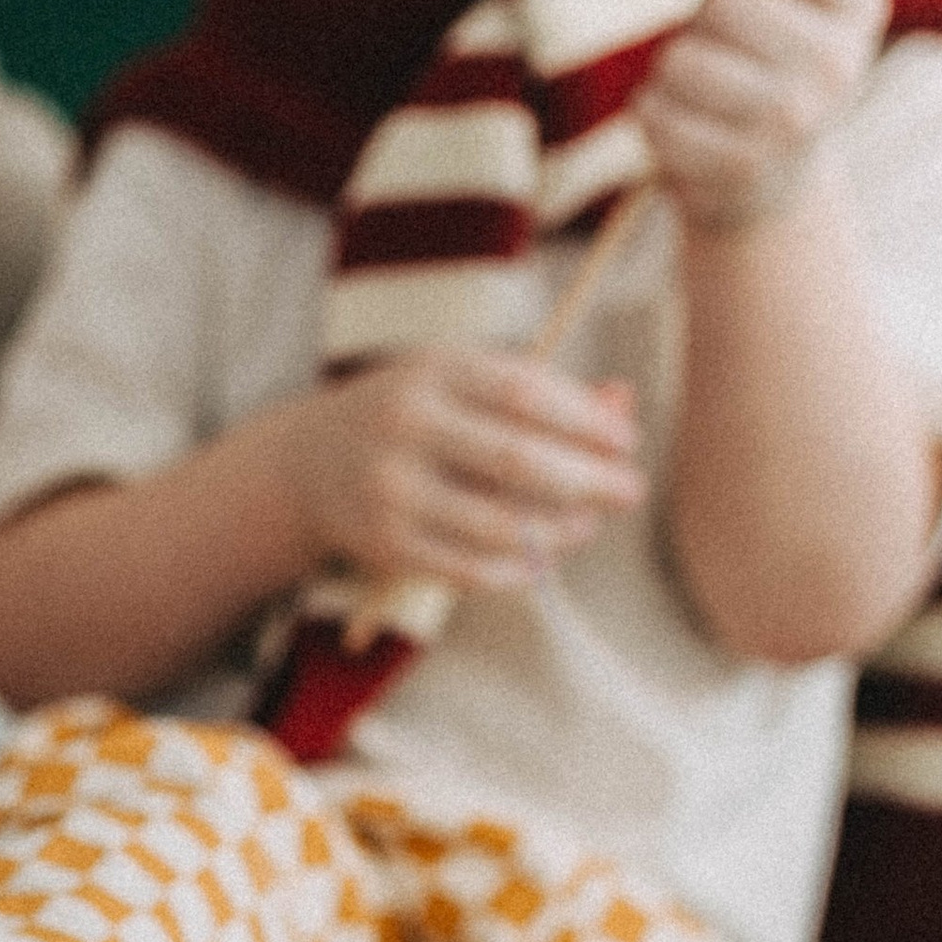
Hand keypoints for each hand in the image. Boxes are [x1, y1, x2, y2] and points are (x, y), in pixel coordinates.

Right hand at [268, 348, 642, 592]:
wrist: (310, 462)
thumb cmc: (416, 414)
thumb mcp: (466, 383)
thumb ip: (544, 392)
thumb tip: (623, 404)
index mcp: (433, 372)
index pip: (525, 393)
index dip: (586, 421)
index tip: (626, 442)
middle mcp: (406, 427)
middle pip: (518, 461)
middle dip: (588, 480)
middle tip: (631, 492)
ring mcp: (391, 490)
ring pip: (498, 525)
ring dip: (559, 531)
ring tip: (586, 526)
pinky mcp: (385, 545)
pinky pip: (469, 570)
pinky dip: (518, 570)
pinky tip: (542, 558)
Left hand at [632, 0, 888, 232]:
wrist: (770, 186)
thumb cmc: (776, 63)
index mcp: (862, 12)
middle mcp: (839, 67)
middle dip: (706, 16)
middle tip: (729, 51)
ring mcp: (789, 123)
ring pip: (681, 55)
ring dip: (674, 68)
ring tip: (706, 91)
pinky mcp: (733, 166)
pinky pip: (652, 109)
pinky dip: (654, 113)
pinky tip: (689, 127)